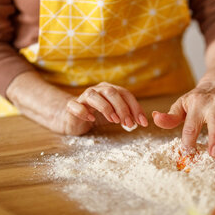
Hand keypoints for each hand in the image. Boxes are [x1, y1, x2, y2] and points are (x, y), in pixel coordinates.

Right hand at [7, 72, 146, 134]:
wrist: (73, 119)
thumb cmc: (96, 116)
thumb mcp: (114, 116)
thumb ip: (126, 116)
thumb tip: (140, 122)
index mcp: (110, 90)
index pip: (125, 94)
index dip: (135, 107)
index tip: (143, 122)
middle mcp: (98, 90)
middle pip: (112, 93)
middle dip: (123, 108)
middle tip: (129, 124)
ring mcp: (84, 96)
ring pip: (94, 96)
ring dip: (106, 108)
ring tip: (114, 121)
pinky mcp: (71, 106)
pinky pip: (76, 105)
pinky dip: (84, 112)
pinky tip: (91, 119)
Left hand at [152, 80, 214, 157]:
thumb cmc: (195, 101)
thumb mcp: (180, 106)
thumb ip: (170, 117)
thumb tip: (155, 119)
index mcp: (195, 105)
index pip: (191, 124)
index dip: (188, 137)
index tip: (187, 150)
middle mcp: (211, 104)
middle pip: (213, 119)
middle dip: (214, 136)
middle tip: (214, 153)